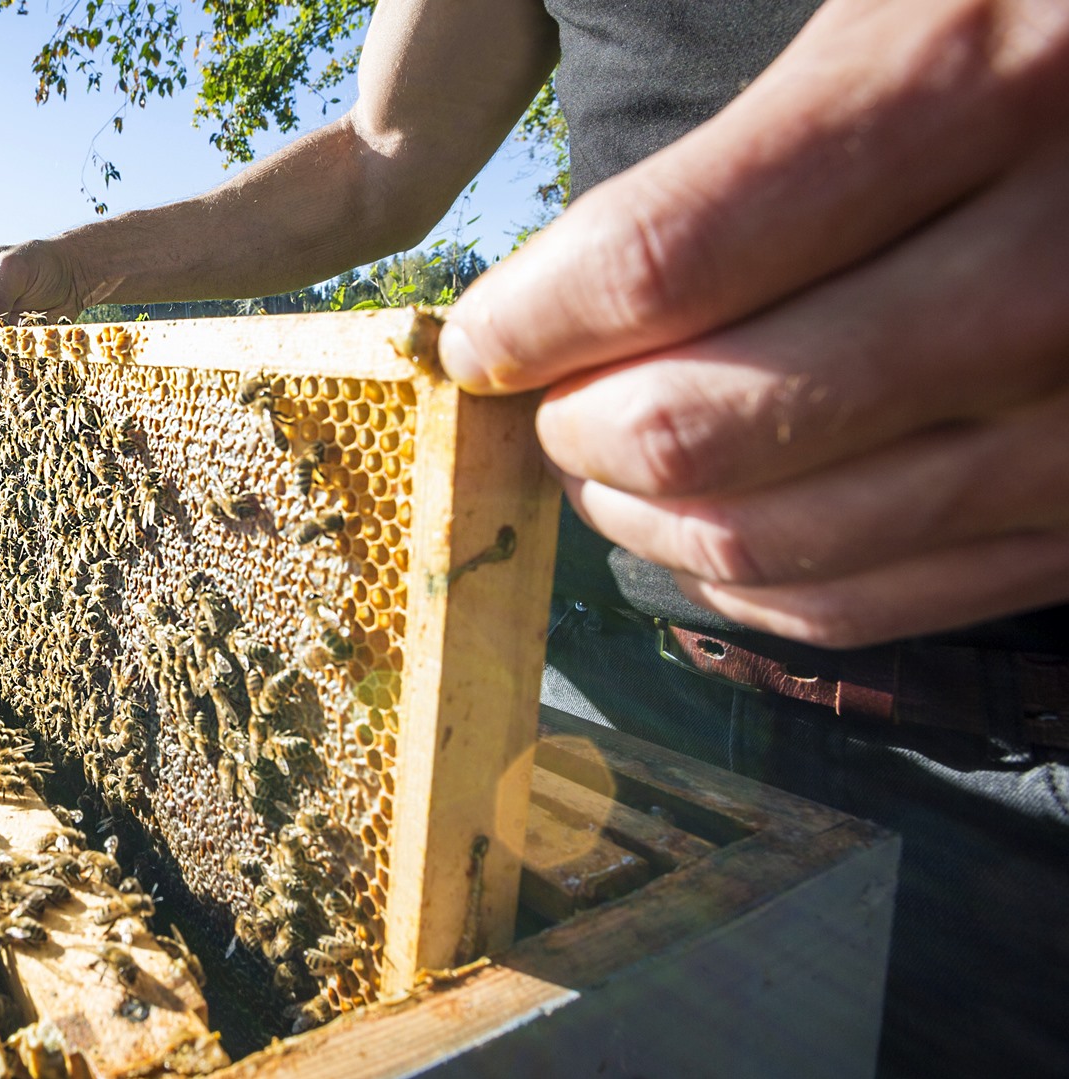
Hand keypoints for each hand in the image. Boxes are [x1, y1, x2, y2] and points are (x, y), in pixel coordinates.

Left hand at [440, 0, 1068, 646]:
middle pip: (706, 428)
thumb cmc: (1054, 18)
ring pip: (774, 543)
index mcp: (969, 82)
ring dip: (644, 518)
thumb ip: (739, 120)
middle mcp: (1042, 271)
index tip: (482, 335)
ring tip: (610, 460)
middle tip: (548, 396)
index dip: (527, 321)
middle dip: (576, 430)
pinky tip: (713, 528)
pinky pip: (874, 605)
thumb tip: (534, 252)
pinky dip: (748, 585)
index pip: (661, 261)